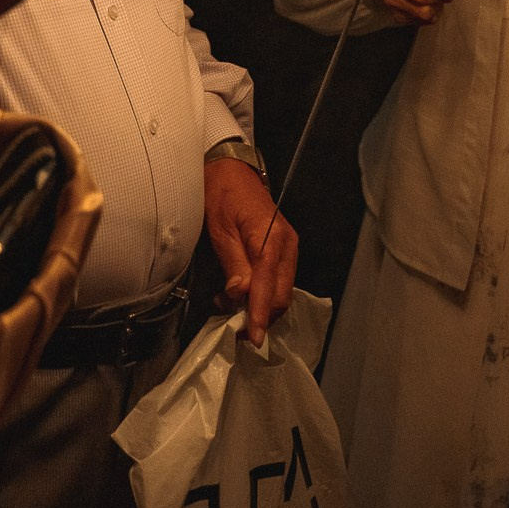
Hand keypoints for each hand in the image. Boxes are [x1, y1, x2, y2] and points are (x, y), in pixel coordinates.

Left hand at [204, 155, 297, 346]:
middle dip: (260, 316)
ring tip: (229, 307)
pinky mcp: (283, 250)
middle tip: (233, 326)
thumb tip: (239, 295)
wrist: (232, 170)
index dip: (260, 314)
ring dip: (259, 307)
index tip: (252, 337)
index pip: (269, 285)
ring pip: (281, 291)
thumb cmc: (221, 196)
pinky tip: (239, 294)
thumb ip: (233, 263)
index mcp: (271, 238)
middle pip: (281, 295)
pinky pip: (277, 281)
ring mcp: (288, 248)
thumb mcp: (220, 229)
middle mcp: (287, 245)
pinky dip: (261, 295)